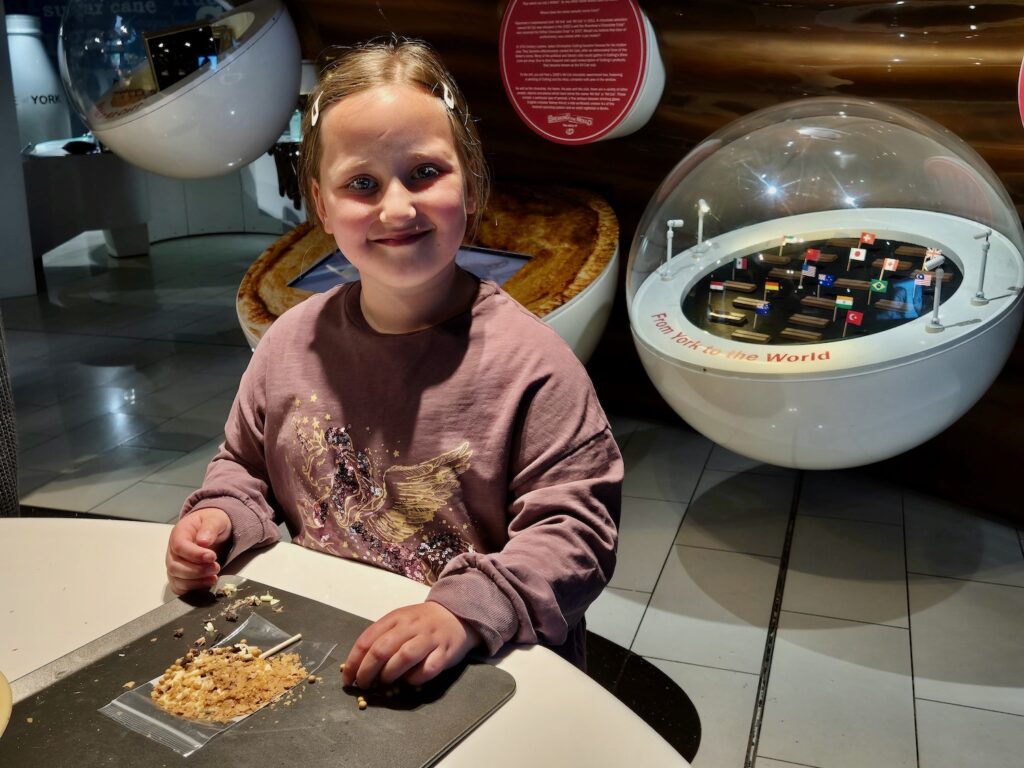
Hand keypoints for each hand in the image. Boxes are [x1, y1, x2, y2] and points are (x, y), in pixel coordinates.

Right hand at [165, 508, 231, 594]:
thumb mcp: (216, 519)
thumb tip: (203, 541)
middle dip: (197, 570)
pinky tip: (207, 583)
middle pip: (175, 566)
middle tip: (216, 567)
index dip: (195, 554)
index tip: (212, 557)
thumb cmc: (212, 523)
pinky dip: (192, 589)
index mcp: (179, 533)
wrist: (213, 529)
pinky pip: (179, 588)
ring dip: (196, 581)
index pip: (179, 546)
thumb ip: (210, 527)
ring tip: (214, 577)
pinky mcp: (180, 576)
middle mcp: (173, 551)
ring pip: (176, 579)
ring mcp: (175, 564)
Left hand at [342, 601, 481, 688]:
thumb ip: (381, 639)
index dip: (354, 662)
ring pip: (404, 657)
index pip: (367, 640)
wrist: (456, 614)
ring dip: (389, 674)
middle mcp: (410, 627)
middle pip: (382, 649)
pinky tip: (410, 680)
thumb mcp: (399, 622)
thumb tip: (358, 667)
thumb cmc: (421, 623)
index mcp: (395, 618)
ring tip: (385, 682)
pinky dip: (415, 678)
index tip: (347, 678)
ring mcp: (429, 639)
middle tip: (363, 685)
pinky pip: (427, 669)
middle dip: (367, 671)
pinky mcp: (445, 652)